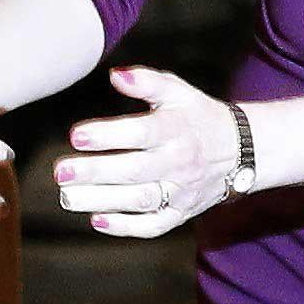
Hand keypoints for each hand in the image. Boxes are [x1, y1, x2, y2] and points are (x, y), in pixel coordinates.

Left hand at [56, 65, 242, 236]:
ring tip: (67, 197)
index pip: (141, 133)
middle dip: (95, 173)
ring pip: (140, 201)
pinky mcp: (182, 213)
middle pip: (135, 171)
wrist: (243, 150)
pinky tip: (96, 220)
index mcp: (176, 130)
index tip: (76, 135)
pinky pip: (154, 225)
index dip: (108, 135)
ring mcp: (181, 191)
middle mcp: (179, 163)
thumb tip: (115, 75)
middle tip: (60, 171)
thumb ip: (147, 81)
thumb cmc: (197, 116)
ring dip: (102, 201)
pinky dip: (126, 227)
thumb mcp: (178, 91)